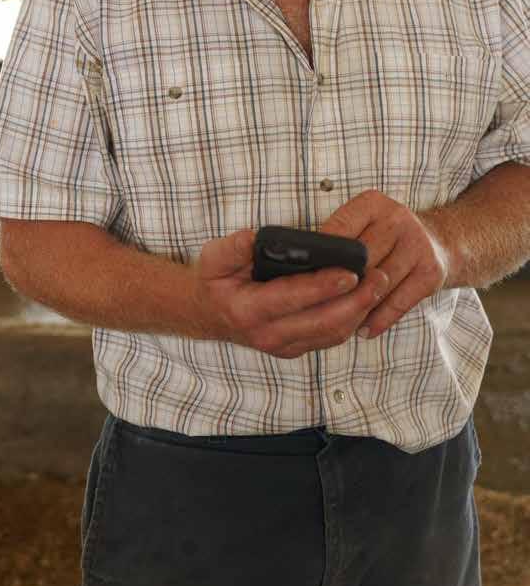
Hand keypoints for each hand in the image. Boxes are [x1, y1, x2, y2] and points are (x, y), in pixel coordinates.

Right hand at [195, 228, 389, 359]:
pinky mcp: (296, 348)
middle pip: (323, 322)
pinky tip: (365, 298)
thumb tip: (254, 237)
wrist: (207, 315)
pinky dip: (352, 319)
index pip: (293, 298)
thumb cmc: (214, 282)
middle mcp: (269, 335)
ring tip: (379, 284)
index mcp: (249, 311)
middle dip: (356, 301)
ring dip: (360, 311)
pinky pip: (330, 337)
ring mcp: (284, 346)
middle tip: (378, 277)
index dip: (323, 286)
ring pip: (332, 333)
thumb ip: (233, 248)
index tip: (349, 272)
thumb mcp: (213, 258)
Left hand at [319, 190, 449, 339]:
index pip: (339, 229)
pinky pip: (399, 302)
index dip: (322, 256)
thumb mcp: (363, 222)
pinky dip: (379, 319)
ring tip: (335, 324)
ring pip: (378, 284)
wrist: (439, 240)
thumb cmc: (386, 235)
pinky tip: (364, 329)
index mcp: (373, 204)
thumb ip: (338, 238)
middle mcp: (397, 220)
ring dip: (356, 308)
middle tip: (315, 307)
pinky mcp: (431, 272)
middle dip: (338, 285)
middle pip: (360, 260)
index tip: (305, 278)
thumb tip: (302, 270)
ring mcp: (417, 246)